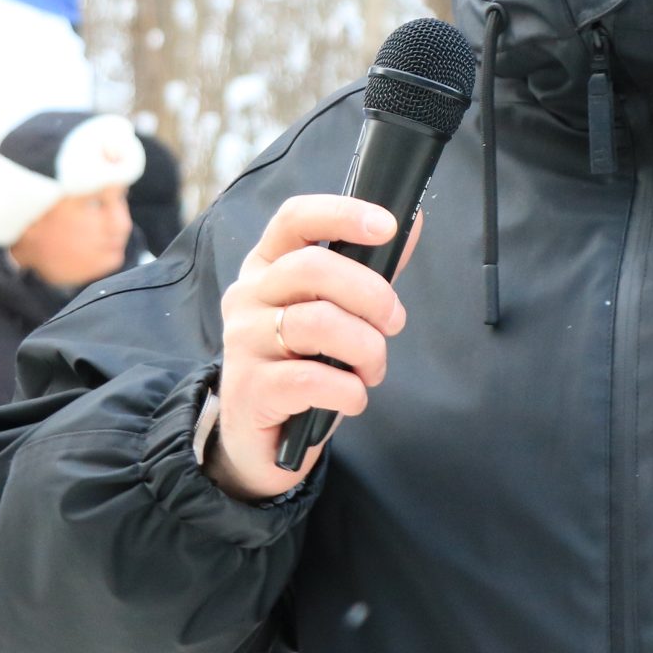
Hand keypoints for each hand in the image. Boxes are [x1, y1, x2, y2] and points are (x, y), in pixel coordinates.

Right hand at [205, 194, 413, 502]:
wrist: (260, 438)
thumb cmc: (301, 363)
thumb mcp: (331, 311)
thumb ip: (367, 270)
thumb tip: (409, 224)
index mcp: (266, 266)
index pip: (294, 219)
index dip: (342, 214)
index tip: (388, 226)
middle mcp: (247, 296)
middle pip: (313, 268)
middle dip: (371, 294)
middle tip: (394, 322)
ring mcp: (243, 341)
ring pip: (318, 324)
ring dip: (366, 349)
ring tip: (372, 369)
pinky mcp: (250, 388)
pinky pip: (312, 379)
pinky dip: (348, 391)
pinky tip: (352, 399)